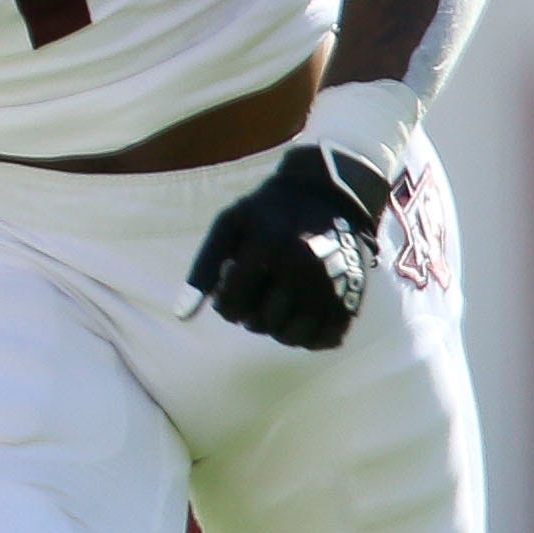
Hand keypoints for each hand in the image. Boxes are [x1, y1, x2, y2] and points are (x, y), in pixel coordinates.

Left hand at [188, 144, 390, 351]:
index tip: (231, 291)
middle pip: (261, 323)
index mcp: (267, 245)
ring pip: (292, 336)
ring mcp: (330, 283)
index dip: (225, 304)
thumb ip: (205, 267)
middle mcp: (302, 266)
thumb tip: (182, 315)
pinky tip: (301, 315)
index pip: (232, 304)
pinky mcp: (351, 295)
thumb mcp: (230, 224)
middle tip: (257, 295)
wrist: (327, 194)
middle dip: (250, 316)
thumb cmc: (268, 211)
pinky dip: (308, 337)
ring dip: (277, 329)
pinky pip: (325, 338)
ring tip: (276, 307)